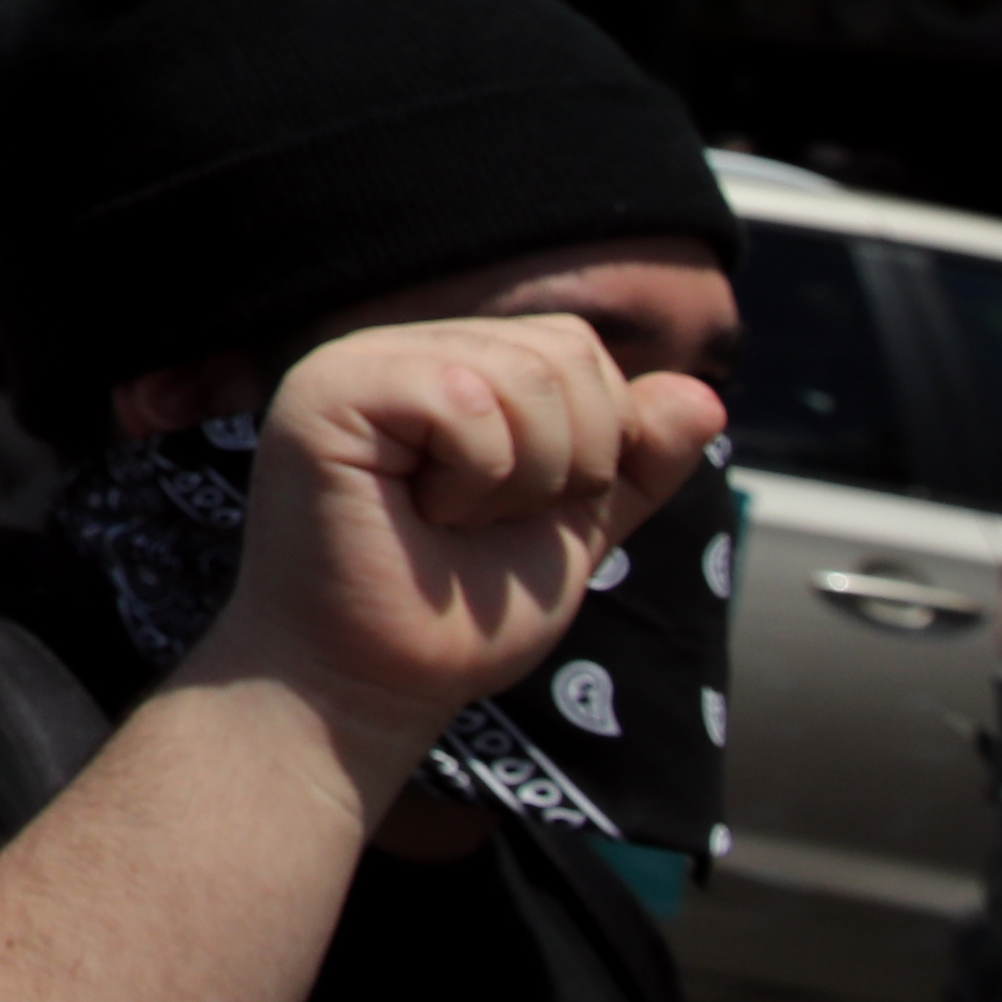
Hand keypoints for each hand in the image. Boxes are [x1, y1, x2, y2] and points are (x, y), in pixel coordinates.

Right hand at [180, 316, 725, 798]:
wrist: (367, 686)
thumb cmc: (454, 616)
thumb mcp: (570, 533)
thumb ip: (633, 466)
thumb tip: (708, 396)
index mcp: (446, 366)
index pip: (574, 348)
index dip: (595, 442)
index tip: (518, 514)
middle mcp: (397, 347)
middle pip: (563, 352)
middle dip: (570, 464)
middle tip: (486, 522)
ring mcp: (355, 362)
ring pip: (525, 374)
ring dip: (520, 479)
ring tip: (450, 518)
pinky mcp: (326, 391)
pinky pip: (465, 399)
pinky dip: (476, 477)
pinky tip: (420, 512)